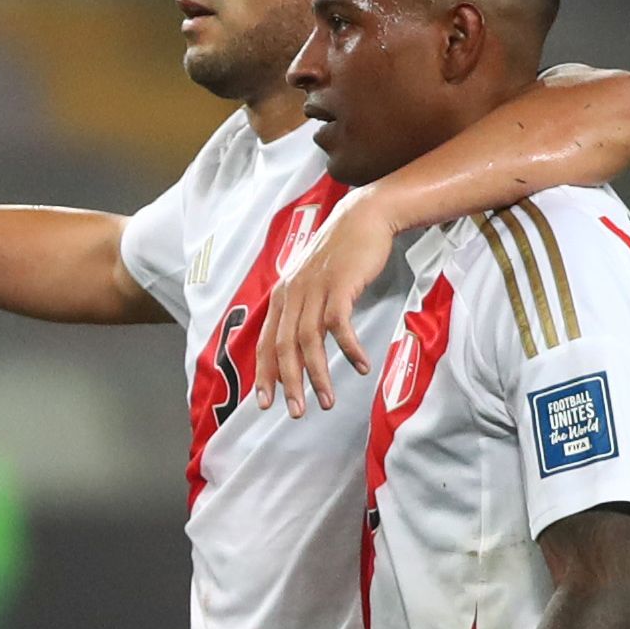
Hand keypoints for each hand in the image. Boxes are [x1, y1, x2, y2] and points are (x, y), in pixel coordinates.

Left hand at [252, 201, 400, 411]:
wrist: (364, 217)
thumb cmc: (341, 253)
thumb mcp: (312, 281)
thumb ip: (303, 309)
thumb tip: (300, 345)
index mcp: (282, 296)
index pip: (267, 342)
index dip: (265, 374)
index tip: (266, 403)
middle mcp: (292, 293)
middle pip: (284, 347)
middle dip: (289, 383)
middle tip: (296, 411)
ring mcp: (315, 288)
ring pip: (309, 341)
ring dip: (318, 375)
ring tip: (327, 401)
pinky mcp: (340, 285)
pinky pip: (339, 325)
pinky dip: (349, 349)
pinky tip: (361, 366)